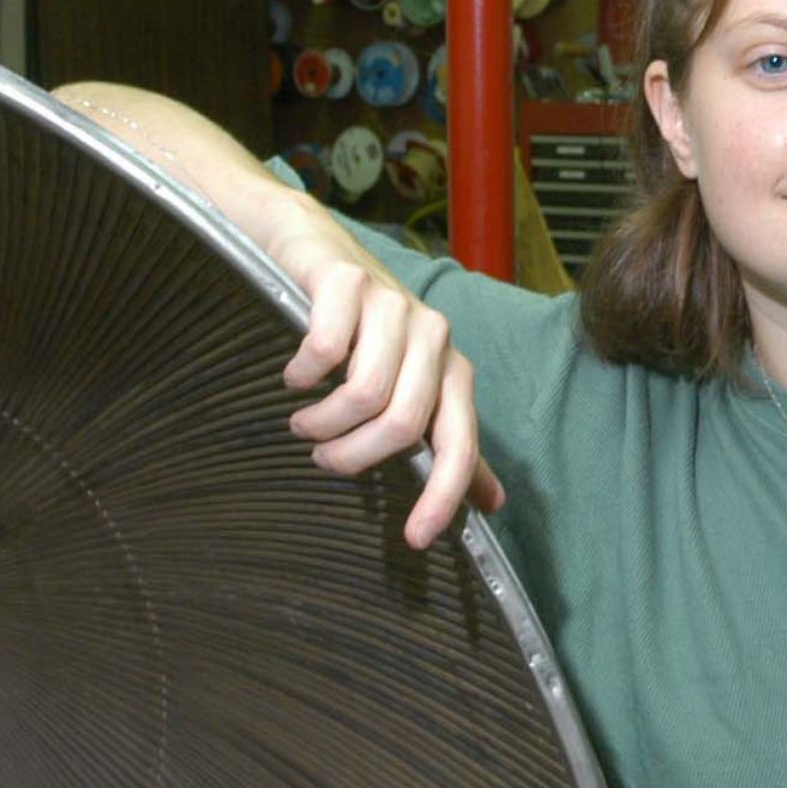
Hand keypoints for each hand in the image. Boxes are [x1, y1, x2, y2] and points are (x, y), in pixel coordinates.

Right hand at [268, 217, 505, 546]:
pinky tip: (293, 376)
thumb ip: (449, 442)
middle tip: (323, 457)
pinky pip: (325, 350)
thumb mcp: (412, 387)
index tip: (414, 538)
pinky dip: (300, 375)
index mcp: (453, 371)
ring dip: (322, 422)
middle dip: (354, 456)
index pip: (459, 445)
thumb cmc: (363, 330)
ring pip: (364, 393)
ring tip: (305, 421)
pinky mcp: (347, 283)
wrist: (313, 248)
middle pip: (402, 424)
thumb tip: (492, 504)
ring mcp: (392, 305)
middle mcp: (433, 337)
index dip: (442, 495)